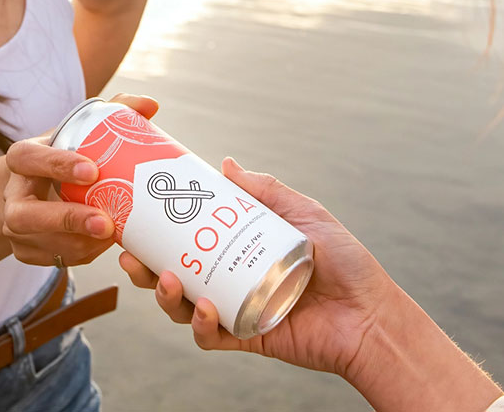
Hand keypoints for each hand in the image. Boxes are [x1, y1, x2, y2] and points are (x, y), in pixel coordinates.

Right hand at [3, 94, 158, 266]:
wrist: (39, 187)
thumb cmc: (68, 153)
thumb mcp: (81, 129)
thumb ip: (115, 111)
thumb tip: (150, 104)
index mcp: (22, 158)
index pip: (28, 158)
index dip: (57, 165)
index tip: (94, 171)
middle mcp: (12, 196)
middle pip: (25, 215)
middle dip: (67, 220)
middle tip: (105, 222)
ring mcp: (15, 229)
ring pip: (44, 244)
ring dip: (82, 243)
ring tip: (114, 234)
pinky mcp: (27, 253)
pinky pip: (57, 260)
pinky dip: (84, 253)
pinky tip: (104, 243)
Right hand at [119, 157, 394, 376]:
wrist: (372, 314)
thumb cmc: (344, 262)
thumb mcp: (303, 213)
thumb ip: (267, 190)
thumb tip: (225, 164)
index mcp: (238, 250)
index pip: (189, 240)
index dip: (158, 233)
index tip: (137, 217)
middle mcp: (230, 279)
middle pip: (175, 275)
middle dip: (146, 269)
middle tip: (132, 256)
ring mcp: (236, 309)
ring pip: (184, 307)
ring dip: (166, 296)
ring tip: (168, 280)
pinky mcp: (246, 338)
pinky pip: (211, 337)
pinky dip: (202, 325)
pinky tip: (205, 310)